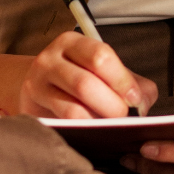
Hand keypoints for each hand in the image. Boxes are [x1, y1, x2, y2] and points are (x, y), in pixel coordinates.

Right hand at [17, 32, 156, 121]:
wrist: (40, 86)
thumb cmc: (80, 78)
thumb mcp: (106, 72)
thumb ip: (133, 83)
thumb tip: (142, 104)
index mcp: (73, 43)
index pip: (100, 56)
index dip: (122, 81)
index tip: (135, 99)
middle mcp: (50, 59)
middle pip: (85, 84)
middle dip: (112, 107)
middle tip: (123, 117)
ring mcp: (36, 83)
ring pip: (73, 109)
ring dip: (98, 122)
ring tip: (107, 125)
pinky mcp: (32, 108)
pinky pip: (62, 124)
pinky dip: (84, 130)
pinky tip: (91, 129)